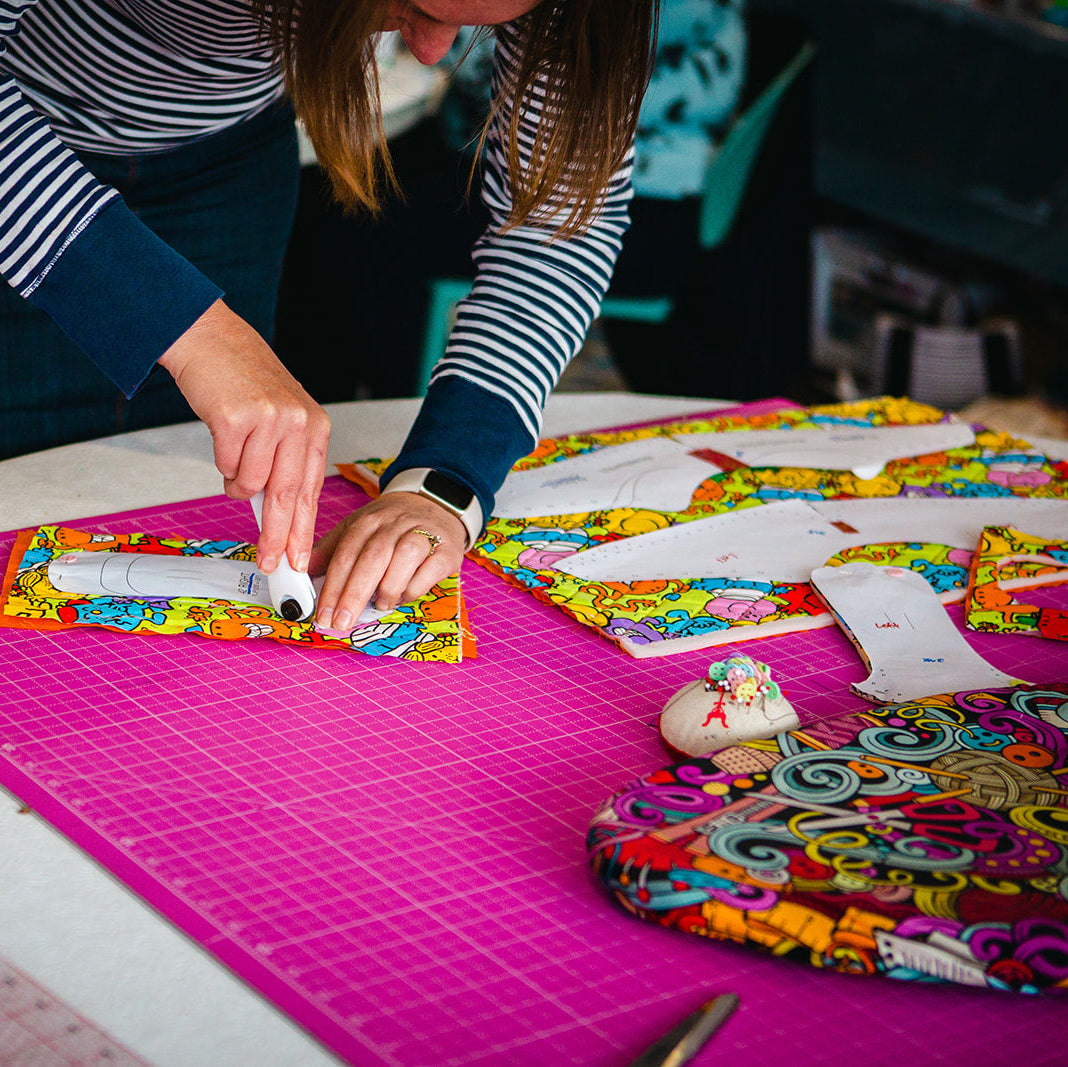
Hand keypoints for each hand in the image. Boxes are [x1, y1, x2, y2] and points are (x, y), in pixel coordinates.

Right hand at [158, 299, 329, 574]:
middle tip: (272, 563)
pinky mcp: (236, 418)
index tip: (299, 559)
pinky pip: (226, 464)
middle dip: (278, 536)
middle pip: (288, 496)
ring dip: (237, 482)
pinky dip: (221, 461)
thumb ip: (286, 463)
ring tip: (234, 455)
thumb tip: (280, 516)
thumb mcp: (283, 419)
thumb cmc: (245, 382)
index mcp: (316, 426)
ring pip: (251, 482)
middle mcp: (299, 423)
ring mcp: (270, 420)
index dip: (304, 529)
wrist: (211, 339)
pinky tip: (224, 436)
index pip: (312, 490)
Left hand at [309, 493, 465, 629]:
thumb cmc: (391, 525)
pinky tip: (403, 596)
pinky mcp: (446, 549)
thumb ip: (330, 551)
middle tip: (341, 623)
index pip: (345, 554)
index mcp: (366, 522)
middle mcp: (393, 525)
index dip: (332, 587)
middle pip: (371, 558)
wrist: (435, 505)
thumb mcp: (357, 530)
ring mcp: (422, 534)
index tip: (322, 615)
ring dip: (387, 589)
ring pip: (403, 560)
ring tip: (378, 605)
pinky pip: (429, 570)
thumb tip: (301, 573)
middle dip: (353, 594)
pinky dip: (414, 588)